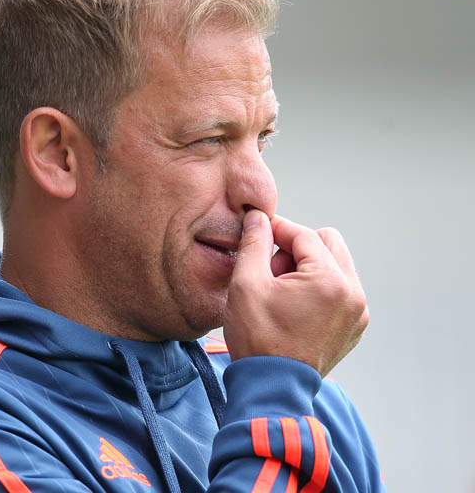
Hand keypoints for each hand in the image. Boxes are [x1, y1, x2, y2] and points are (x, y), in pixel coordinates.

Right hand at [223, 210, 368, 376]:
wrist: (272, 386)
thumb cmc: (257, 338)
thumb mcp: (246, 284)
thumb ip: (254, 243)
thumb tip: (258, 217)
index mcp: (330, 280)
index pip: (304, 235)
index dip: (276, 228)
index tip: (256, 230)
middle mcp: (353, 293)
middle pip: (328, 243)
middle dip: (296, 249)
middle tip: (270, 270)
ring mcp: (357, 312)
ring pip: (335, 266)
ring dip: (307, 268)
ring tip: (280, 292)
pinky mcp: (354, 327)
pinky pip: (339, 290)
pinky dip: (317, 289)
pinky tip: (293, 307)